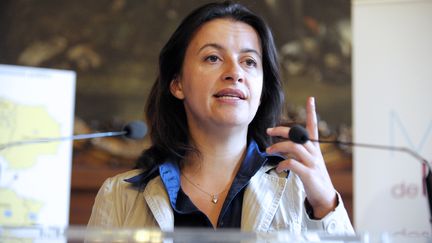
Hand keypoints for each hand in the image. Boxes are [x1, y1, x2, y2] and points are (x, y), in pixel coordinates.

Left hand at [266, 97, 336, 218]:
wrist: (324, 197)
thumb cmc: (312, 178)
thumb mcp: (305, 162)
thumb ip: (293, 153)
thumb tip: (277, 146)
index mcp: (314, 148)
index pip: (313, 127)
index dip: (312, 113)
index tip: (311, 99)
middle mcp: (315, 153)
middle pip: (298, 135)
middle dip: (282, 130)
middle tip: (268, 131)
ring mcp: (313, 163)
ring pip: (295, 147)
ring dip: (279, 147)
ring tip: (268, 151)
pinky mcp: (309, 174)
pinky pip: (293, 164)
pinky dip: (283, 164)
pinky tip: (278, 168)